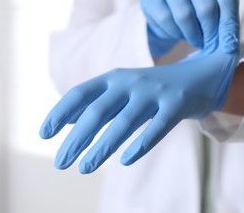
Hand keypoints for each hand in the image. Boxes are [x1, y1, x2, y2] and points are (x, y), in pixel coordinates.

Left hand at [39, 43, 237, 173]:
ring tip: (84, 168)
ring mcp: (154, 92)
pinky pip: (157, 128)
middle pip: (97, 112)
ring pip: (124, 122)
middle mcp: (131, 82)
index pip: (80, 93)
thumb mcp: (122, 89)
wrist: (199, 74)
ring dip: (102, 148)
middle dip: (76, 139)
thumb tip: (66, 122)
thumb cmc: (152, 87)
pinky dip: (141, 145)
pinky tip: (125, 162)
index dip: (59, 113)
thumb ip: (95, 102)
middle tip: (61, 163)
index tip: (43, 135)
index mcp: (114, 78)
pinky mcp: (176, 104)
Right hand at [140, 0, 238, 57]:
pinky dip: (175, 32)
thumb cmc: (198, 5)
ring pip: (184, 15)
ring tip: (196, 41)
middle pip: (205, 8)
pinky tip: (180, 34)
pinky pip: (165, 19)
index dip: (228, 26)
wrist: (168, 3)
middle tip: (210, 46)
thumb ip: (226, 23)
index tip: (227, 46)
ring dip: (192, 35)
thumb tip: (229, 46)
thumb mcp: (218, 9)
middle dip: (209, 33)